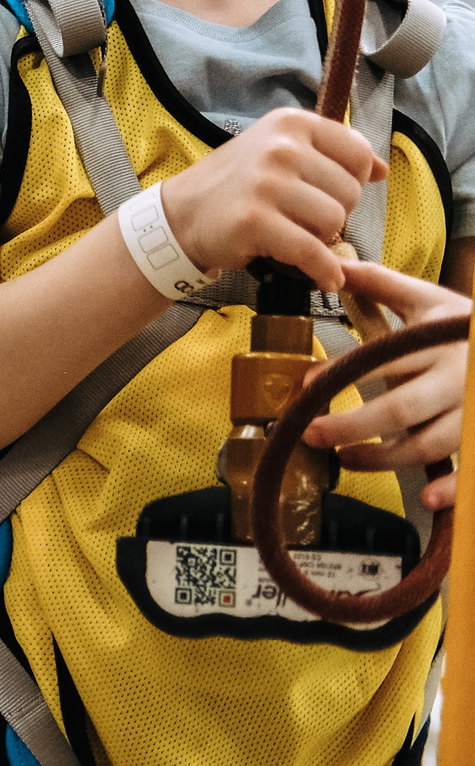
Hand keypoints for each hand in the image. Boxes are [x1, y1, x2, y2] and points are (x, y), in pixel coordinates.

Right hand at [160, 106, 385, 291]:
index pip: (359, 154)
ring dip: (322, 239)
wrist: (181, 214)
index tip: (326, 192)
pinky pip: (312, 252)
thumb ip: (330, 154)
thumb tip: (383, 168)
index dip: (352, 181)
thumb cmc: (236, 184)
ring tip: (294, 235)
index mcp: (291, 123)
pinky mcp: (255, 221)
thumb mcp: (279, 150)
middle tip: (300, 218)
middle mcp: (281, 147)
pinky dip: (323, 271)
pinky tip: (322, 277)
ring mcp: (266, 183)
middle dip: (333, 213)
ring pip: (334, 222)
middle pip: (350, 192)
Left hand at [303, 261, 469, 509]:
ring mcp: (472, 412)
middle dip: (351, 425)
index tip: (307, 385)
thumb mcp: (430, 301)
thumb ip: (383, 284)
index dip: (343, 373)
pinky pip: (470, 469)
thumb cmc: (467, 327)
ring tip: (345, 458)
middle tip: (311, 433)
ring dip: (384, 458)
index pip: (382, 359)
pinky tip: (427, 499)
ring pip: (429, 444)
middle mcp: (457, 380)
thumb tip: (336, 265)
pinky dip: (452, 488)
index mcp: (437, 343)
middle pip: (400, 409)